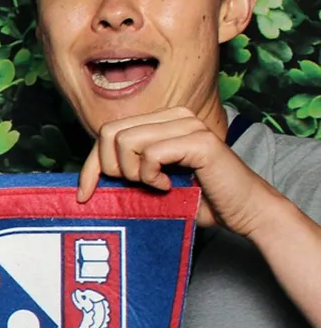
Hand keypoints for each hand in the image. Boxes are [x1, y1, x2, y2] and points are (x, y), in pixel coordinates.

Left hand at [78, 105, 276, 233]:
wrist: (244, 211)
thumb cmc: (198, 200)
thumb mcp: (152, 182)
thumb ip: (127, 169)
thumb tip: (87, 178)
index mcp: (162, 121)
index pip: (108, 133)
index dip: (91, 165)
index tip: (84, 194)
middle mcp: (176, 115)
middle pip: (109, 133)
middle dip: (110, 168)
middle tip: (133, 187)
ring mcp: (189, 125)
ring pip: (126, 141)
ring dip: (132, 173)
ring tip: (154, 186)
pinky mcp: (200, 141)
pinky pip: (151, 154)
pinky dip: (151, 177)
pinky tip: (167, 186)